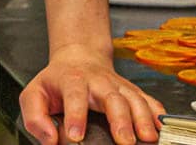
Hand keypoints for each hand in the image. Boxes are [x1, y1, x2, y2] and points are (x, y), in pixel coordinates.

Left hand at [19, 45, 164, 144]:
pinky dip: (157, 115)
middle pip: (112, 97)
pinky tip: (161, 129)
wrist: (78, 58)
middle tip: (124, 141)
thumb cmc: (56, 82)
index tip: (75, 136)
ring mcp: (119, 86)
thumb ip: (35, 117)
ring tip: (147, 138)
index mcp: (72, 80)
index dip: (75, 116)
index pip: (74, 96)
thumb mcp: (34, 94)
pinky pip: (150, 101)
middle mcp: (98, 81)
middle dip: (120, 119)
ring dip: (143, 119)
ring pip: (134, 99)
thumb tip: (49, 139)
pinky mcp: (133, 92)